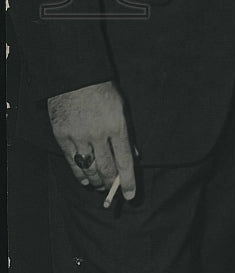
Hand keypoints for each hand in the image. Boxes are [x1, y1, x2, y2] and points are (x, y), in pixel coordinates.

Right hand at [47, 81, 136, 199]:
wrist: (75, 76)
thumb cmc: (103, 90)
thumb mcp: (122, 107)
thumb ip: (127, 132)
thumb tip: (133, 156)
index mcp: (117, 125)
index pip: (125, 161)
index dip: (128, 181)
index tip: (130, 196)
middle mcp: (98, 134)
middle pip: (106, 169)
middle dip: (112, 184)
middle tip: (114, 191)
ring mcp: (78, 136)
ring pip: (89, 169)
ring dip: (96, 181)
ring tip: (101, 186)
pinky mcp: (62, 136)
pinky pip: (72, 162)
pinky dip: (80, 175)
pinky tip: (85, 181)